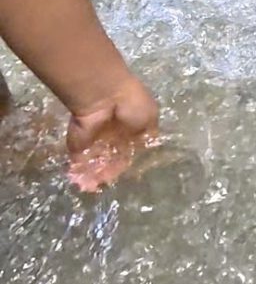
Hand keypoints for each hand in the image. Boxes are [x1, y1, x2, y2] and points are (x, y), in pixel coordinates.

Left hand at [66, 73, 158, 191]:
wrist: (104, 97)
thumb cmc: (132, 104)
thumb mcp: (150, 117)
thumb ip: (148, 137)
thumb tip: (143, 150)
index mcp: (130, 128)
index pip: (129, 151)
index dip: (129, 163)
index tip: (130, 175)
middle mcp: (112, 135)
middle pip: (112, 160)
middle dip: (110, 173)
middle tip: (107, 182)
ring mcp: (94, 142)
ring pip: (96, 165)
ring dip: (95, 177)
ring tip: (94, 186)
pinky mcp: (77, 146)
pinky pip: (79, 165)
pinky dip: (80, 175)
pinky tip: (84, 183)